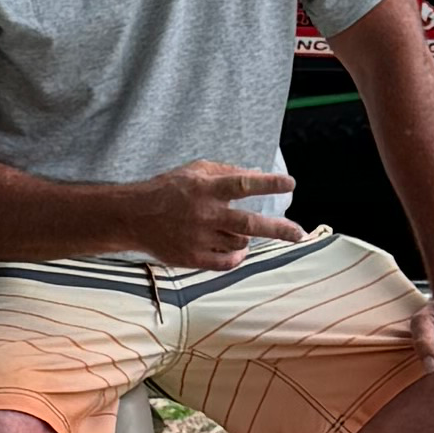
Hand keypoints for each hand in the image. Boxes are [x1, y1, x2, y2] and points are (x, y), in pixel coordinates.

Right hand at [129, 162, 303, 272]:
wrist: (134, 217)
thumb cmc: (168, 189)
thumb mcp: (196, 170)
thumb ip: (226, 171)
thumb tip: (256, 173)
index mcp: (207, 189)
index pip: (243, 184)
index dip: (268, 184)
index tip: (290, 183)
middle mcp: (205, 214)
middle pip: (249, 224)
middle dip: (279, 229)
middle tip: (299, 233)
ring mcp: (199, 239)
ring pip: (239, 243)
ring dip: (245, 237)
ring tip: (236, 230)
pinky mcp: (192, 258)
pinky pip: (226, 262)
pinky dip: (237, 257)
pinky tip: (239, 251)